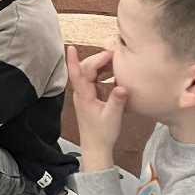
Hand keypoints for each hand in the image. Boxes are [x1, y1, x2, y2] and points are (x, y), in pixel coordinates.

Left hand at [67, 46, 128, 169]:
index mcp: (84, 96)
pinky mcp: (90, 97)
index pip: (78, 74)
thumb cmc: (102, 133)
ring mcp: (84, 95)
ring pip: (88, 73)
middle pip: (84, 69)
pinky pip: (93, 80)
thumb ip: (117, 101)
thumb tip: (122, 87)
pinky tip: (112, 71)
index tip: (71, 47)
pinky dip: (102, 72)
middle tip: (113, 53)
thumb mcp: (113, 117)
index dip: (73, 60)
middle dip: (96, 58)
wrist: (96, 147)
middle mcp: (81, 93)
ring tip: (114, 59)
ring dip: (100, 64)